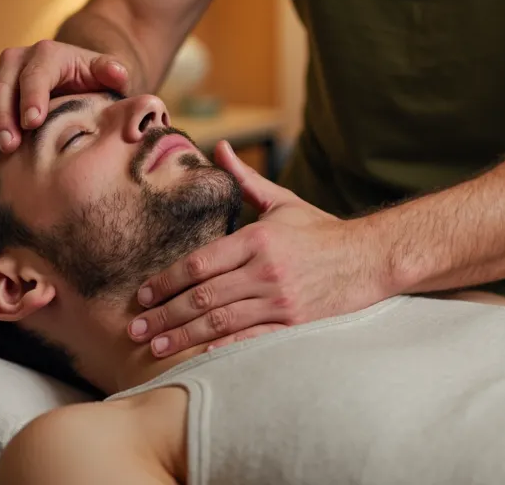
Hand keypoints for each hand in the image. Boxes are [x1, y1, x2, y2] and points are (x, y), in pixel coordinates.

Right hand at [0, 39, 131, 163]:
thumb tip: (116, 73)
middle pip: (0, 90)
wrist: (73, 83)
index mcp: (45, 55)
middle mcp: (13, 65)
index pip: (35, 75)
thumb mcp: (105, 73)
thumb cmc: (91, 81)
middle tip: (10, 146)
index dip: (32, 98)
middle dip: (2, 118)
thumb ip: (111, 71)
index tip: (33, 123)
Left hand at [130, 142, 393, 356]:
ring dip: (183, 336)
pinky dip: (223, 349)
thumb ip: (246, 180)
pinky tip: (199, 356)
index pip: (200, 263)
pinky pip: (251, 339)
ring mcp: (280, 300)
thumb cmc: (322, 231)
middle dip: (165, 315)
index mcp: (258, 239)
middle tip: (135, 328)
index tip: (143, 294)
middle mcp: (265, 270)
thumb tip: (219, 148)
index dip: (166, 281)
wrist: (369, 258)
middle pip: (203, 297)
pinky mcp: (294, 324)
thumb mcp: (282, 202)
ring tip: (155, 346)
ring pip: (221, 322)